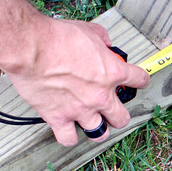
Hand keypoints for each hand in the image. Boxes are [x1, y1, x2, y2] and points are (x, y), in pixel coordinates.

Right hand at [5, 17, 149, 145]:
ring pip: (100, 133)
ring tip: (94, 123)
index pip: (139, 80)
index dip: (140, 80)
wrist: (31, 48)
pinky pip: (69, 139)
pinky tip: (69, 130)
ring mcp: (80, 110)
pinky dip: (70, 137)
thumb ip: (102, 40)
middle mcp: (100, 95)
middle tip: (113, 109)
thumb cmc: (56, 38)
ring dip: (99, 129)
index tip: (138, 81)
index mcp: (112, 73)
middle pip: (122, 117)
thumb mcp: (90, 31)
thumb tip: (105, 44)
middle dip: (119, 114)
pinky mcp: (58, 118)